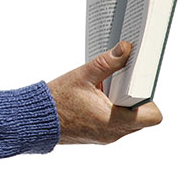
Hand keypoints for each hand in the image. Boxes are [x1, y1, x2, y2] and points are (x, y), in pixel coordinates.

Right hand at [47, 41, 162, 144]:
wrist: (34, 120)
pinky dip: (111, 111)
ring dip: (123, 105)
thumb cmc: (56, 101)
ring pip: (129, 121)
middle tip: (119, 84)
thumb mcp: (82, 76)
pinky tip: (96, 99)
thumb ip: (108, 62)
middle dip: (135, 98)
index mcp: (113, 121)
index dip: (149, 98)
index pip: (153, 116)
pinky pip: (115, 124)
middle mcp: (112, 133)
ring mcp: (105, 137)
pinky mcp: (97, 136)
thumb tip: (126, 48)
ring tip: (105, 91)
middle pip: (142, 117)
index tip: (137, 83)